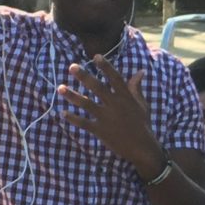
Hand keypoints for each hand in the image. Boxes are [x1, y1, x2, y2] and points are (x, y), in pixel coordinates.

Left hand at [55, 54, 163, 175]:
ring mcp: (106, 118)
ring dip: (73, 96)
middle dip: (84, 76)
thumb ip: (137, 88)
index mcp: (126, 98)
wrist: (142, 148)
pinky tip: (63, 113)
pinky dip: (73, 118)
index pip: (115, 78)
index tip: (96, 56)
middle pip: (97, 87)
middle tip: (71, 67)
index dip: (106, 67)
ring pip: (87, 104)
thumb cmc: (143, 125)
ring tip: (60, 88)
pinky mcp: (100, 130)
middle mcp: (115, 105)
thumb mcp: (142, 105)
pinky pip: (84, 123)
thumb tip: (140, 71)